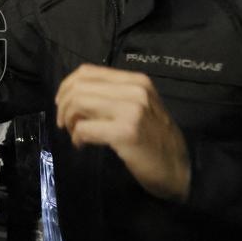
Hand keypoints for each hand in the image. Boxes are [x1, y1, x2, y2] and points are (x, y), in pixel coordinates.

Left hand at [55, 63, 189, 201]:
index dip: (66, 87)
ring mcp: (132, 110)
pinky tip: (82, 145)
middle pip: (79, 86)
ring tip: (75, 134)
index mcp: (136, 81)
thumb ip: (111, 96)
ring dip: (69, 121)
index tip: (62, 104)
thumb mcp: (138, 107)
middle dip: (64, 106)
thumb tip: (72, 95)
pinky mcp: (126, 132)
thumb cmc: (155, 139)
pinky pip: (84, 128)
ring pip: (78, 103)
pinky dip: (77, 137)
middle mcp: (135, 90)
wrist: (180, 169)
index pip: (87, 71)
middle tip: (65, 124)